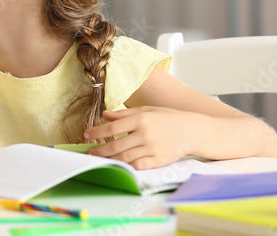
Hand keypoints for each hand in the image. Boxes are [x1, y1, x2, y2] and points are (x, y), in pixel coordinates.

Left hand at [83, 107, 203, 169]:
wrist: (191, 130)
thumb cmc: (166, 118)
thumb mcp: (146, 110)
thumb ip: (124, 114)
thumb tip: (105, 115)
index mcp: (141, 119)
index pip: (113, 127)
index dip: (97, 132)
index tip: (86, 135)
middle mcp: (145, 134)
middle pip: (116, 145)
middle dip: (99, 150)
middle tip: (90, 152)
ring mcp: (151, 149)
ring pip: (124, 157)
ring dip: (109, 159)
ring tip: (100, 159)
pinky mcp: (158, 161)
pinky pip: (137, 166)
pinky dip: (126, 166)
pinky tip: (118, 164)